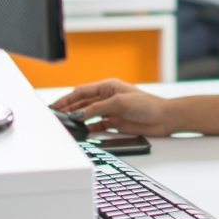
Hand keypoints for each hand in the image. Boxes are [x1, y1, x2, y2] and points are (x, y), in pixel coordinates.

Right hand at [51, 79, 176, 136]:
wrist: (163, 118)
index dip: (67, 99)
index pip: (82, 91)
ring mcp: (111, 110)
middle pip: (82, 103)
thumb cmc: (146, 104)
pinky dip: (88, 128)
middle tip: (55, 117)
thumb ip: (97, 108)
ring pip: (88, 114)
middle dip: (69, 109)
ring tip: (65, 126)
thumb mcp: (119, 103)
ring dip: (77, 119)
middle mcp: (108, 97)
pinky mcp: (115, 122)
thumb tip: (78, 114)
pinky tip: (81, 132)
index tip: (55, 106)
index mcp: (108, 87)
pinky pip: (96, 125)